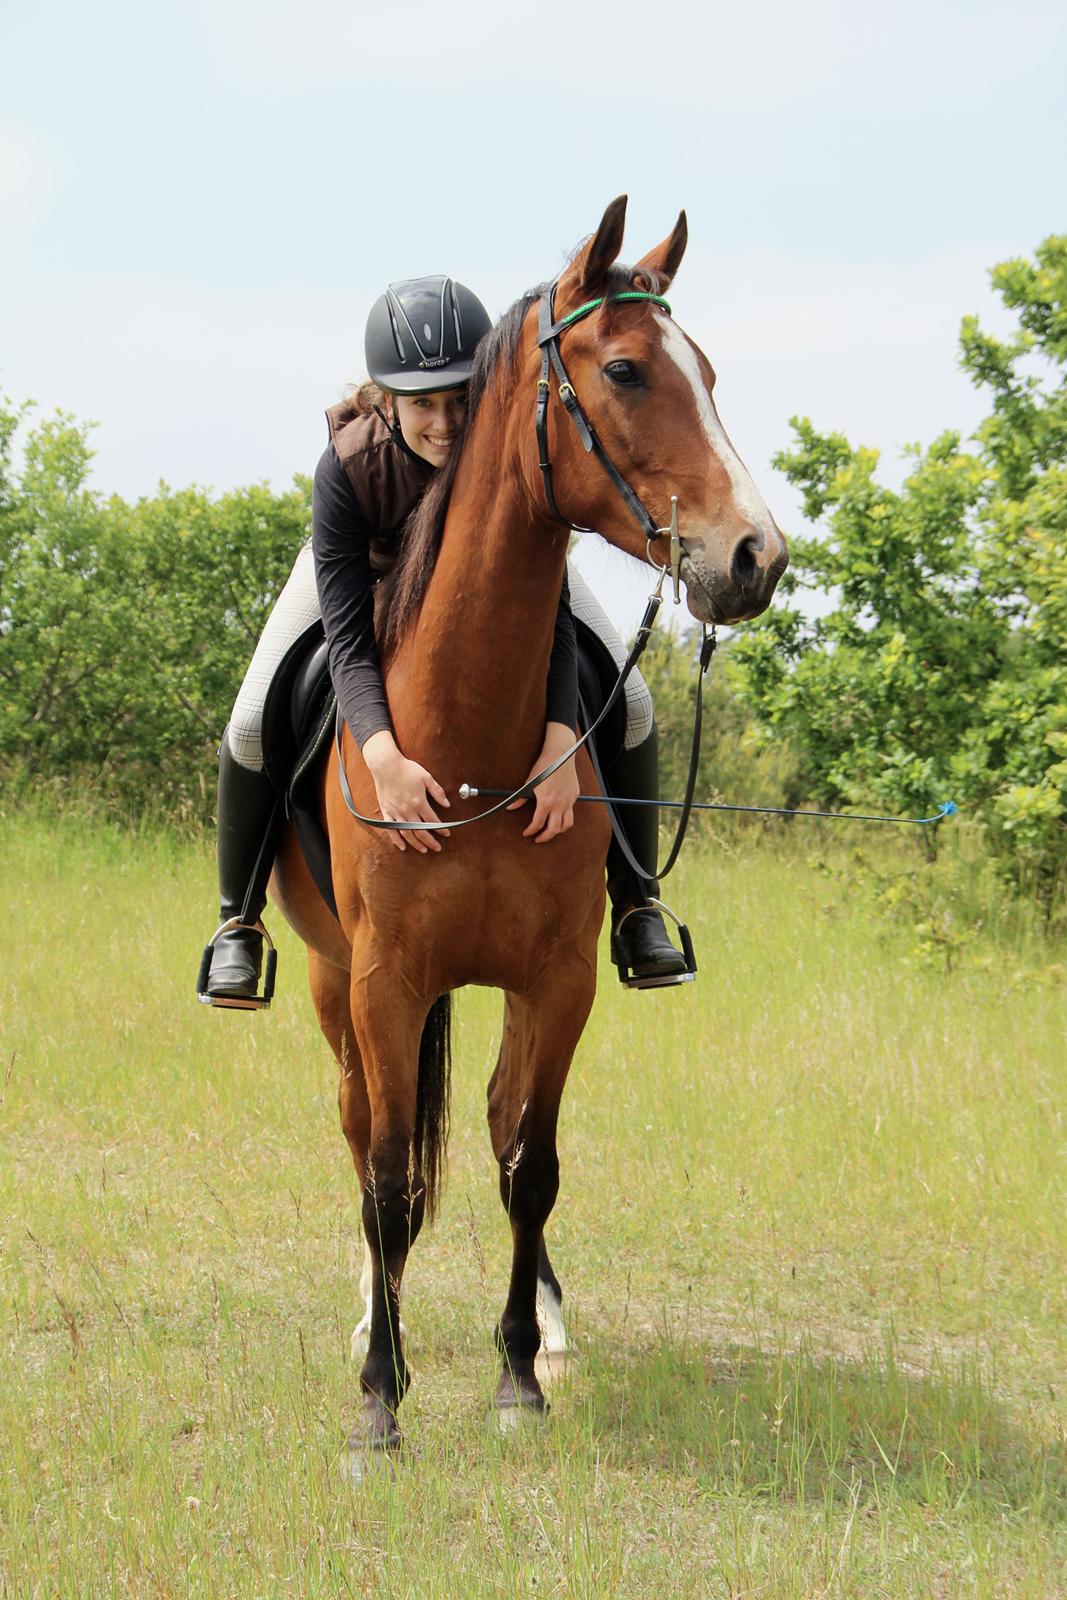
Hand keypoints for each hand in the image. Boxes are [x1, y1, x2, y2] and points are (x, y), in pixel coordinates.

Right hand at [362, 730, 450, 852]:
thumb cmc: (407, 769)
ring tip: (424, 850)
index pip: (433, 821)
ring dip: (416, 844)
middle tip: (438, 848)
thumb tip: (447, 804)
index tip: (447, 833)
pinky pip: (391, 830)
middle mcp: (407, 810)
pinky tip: (403, 847)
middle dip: (431, 841)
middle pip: (421, 831)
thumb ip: (437, 792)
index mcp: (419, 802)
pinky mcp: (386, 812)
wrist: (386, 765)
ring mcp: (396, 813)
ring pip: (407, 833)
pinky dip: (396, 840)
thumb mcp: (426, 777)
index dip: (441, 829)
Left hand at [507, 721, 579, 842]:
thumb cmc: (544, 766)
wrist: (560, 754)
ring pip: (567, 824)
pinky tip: (558, 815)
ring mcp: (569, 801)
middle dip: (545, 837)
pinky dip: (565, 817)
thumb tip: (510, 807)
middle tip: (539, 839)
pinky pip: (571, 812)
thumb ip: (520, 798)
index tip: (527, 833)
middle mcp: (559, 804)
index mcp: (546, 802)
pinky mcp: (574, 796)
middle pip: (554, 829)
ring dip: (559, 831)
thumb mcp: (529, 782)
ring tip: (551, 831)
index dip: (531, 831)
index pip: (538, 823)